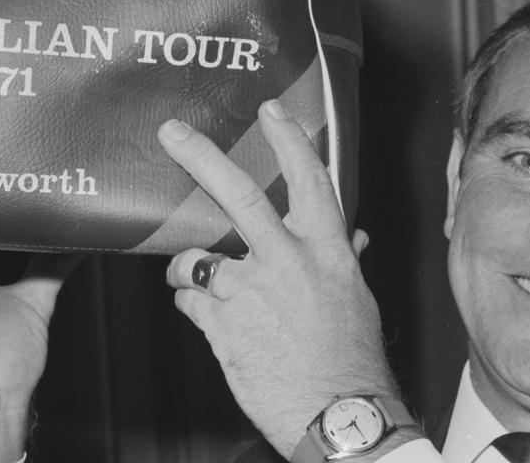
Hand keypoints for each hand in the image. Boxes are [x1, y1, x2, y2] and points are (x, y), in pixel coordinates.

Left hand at [163, 99, 398, 456]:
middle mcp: (288, 263)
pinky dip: (192, 305)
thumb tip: (354, 239)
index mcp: (327, 252)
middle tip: (172, 133)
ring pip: (195, 258)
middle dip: (201, 157)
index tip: (269, 112)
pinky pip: (188, 302)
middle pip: (239, 195)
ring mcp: (250, 293)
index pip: (309, 180)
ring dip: (187, 266)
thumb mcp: (357, 301)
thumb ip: (345, 262)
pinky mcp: (220, 326)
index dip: (287, 140)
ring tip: (193, 279)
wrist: (340, 418)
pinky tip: (211, 319)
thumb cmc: (353, 363)